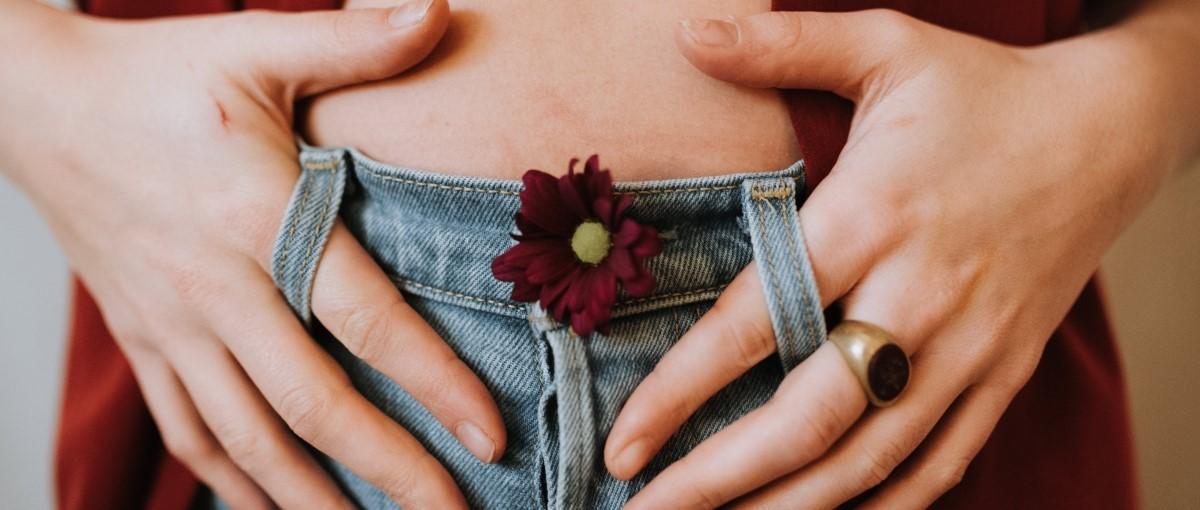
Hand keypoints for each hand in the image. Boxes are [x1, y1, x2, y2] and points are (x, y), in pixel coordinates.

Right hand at [0, 2, 504, 507]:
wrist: (37, 106)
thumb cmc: (159, 79)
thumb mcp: (259, 46)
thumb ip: (358, 42)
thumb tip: (446, 9)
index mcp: (257, 217)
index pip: (363, 319)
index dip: (433, 383)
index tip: (490, 436)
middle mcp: (215, 289)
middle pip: (311, 404)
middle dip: (390, 470)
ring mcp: (172, 327)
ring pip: (248, 439)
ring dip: (313, 499)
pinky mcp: (144, 344)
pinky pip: (189, 433)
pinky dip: (235, 483)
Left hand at [604, 9, 1176, 508]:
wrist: (1108, 130)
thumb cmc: (981, 90)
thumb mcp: (884, 44)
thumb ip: (780, 45)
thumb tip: (684, 32)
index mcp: (873, 216)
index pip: (755, 324)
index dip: (680, 392)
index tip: (623, 442)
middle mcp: (920, 294)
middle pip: (812, 416)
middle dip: (720, 478)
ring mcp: (969, 345)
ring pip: (873, 457)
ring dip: (789, 507)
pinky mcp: (1003, 371)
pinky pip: (942, 462)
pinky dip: (882, 507)